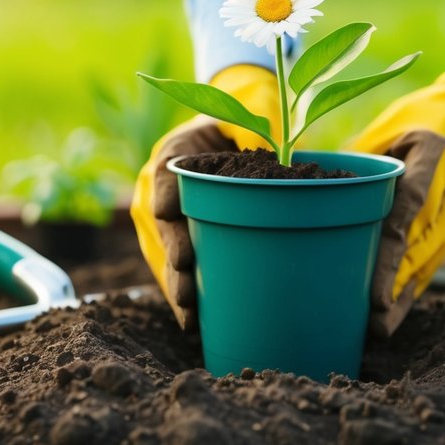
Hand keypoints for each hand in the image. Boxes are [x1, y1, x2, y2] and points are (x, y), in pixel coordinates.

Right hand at [130, 64, 281, 329]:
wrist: (225, 140)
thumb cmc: (241, 129)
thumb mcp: (248, 121)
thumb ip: (258, 133)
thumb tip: (283, 150)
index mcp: (174, 151)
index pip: (166, 169)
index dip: (166, 191)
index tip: (169, 209)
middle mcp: (160, 187)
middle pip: (163, 222)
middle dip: (173, 250)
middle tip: (186, 271)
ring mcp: (164, 219)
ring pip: (164, 253)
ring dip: (176, 282)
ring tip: (189, 311)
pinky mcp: (175, 242)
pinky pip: (174, 269)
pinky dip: (185, 295)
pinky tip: (193, 322)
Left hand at [346, 50, 444, 336]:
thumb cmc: (414, 116)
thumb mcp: (384, 128)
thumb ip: (359, 165)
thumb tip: (313, 196)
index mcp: (432, 149)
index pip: (410, 205)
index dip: (392, 249)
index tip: (375, 284)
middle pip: (424, 238)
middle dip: (398, 280)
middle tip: (372, 316)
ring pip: (436, 252)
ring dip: (409, 289)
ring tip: (382, 324)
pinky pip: (441, 250)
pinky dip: (419, 278)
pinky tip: (398, 304)